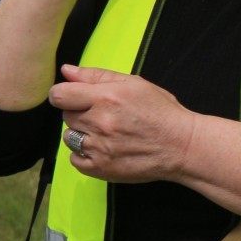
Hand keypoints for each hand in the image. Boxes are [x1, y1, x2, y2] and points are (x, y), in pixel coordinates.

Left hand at [48, 65, 194, 182]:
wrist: (181, 145)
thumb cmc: (160, 111)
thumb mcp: (133, 83)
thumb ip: (96, 75)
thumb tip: (66, 71)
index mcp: (106, 97)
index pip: (59, 95)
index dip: (63, 95)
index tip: (73, 97)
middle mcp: (99, 123)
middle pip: (65, 116)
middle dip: (79, 113)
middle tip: (103, 115)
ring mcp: (99, 148)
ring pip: (69, 137)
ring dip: (82, 134)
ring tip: (105, 133)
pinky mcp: (100, 169)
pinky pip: (74, 160)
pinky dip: (85, 154)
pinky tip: (104, 149)